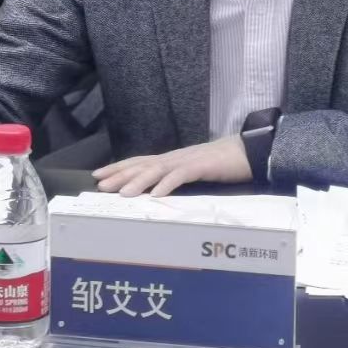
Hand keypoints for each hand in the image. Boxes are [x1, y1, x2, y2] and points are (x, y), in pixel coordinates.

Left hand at [92, 135, 251, 196]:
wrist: (249, 151)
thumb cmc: (222, 164)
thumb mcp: (194, 172)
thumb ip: (176, 178)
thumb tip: (156, 191)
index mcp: (172, 159)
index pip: (140, 161)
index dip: (119, 167)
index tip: (98, 175)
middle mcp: (175, 157)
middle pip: (143, 164)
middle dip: (120, 174)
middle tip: (100, 184)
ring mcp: (188, 160)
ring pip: (158, 169)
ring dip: (138, 181)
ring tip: (122, 193)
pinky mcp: (203, 165)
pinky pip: (181, 175)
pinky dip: (167, 184)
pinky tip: (156, 195)